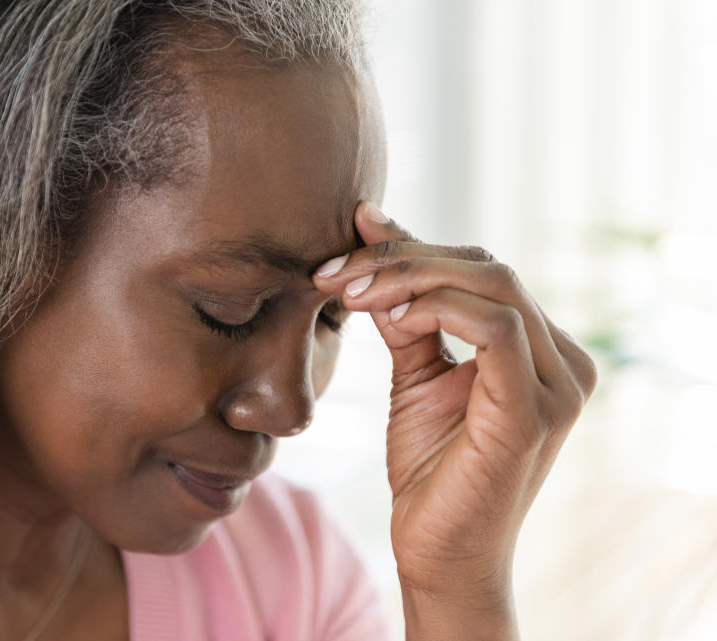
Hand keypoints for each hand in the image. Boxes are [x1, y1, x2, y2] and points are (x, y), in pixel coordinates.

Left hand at [313, 202, 597, 636]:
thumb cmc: (430, 470)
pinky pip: (496, 329)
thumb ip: (406, 313)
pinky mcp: (534, 412)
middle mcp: (562, 361)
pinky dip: (437, 308)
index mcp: (541, 351)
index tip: (351, 235)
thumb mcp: (416, 375)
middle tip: (337, 270)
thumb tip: (375, 239)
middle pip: (487, 267)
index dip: (413, 246)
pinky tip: (388, 316)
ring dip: (410, 277)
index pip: (481, 271)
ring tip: (350, 291)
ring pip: (492, 285)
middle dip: (403, 258)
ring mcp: (557, 386)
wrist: (436, 553)